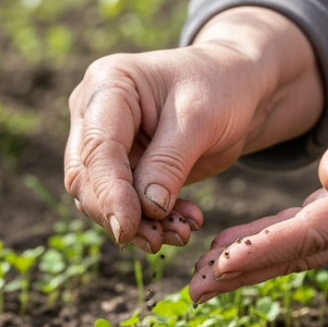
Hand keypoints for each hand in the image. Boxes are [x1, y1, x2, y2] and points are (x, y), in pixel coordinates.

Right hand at [63, 7, 322, 250]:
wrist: (240, 89)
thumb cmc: (222, 88)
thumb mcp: (201, 120)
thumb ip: (170, 163)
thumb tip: (146, 210)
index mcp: (109, 84)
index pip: (98, 146)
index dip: (109, 192)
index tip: (128, 228)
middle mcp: (95, 112)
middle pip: (87, 176)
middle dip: (119, 214)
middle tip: (156, 242)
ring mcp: (104, 141)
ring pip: (101, 197)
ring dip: (137, 224)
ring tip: (181, 233)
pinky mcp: (121, 167)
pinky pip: (124, 204)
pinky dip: (151, 222)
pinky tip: (183, 224)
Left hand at [188, 35, 327, 302]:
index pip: (305, 234)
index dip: (260, 250)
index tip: (220, 263)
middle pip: (294, 256)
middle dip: (243, 274)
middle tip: (195, 290)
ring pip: (295, 253)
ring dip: (250, 267)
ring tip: (205, 277)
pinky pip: (302, 239)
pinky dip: (268, 248)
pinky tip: (237, 250)